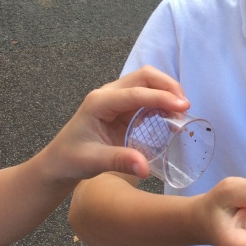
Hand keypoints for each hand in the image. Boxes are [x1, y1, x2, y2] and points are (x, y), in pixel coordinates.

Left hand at [42, 66, 189, 181]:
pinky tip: (172, 114)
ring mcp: (117, 98)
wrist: (59, 162)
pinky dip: (162, 101)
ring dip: (167, 91)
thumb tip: (145, 168)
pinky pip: (147, 96)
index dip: (160, 97)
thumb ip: (120, 161)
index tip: (183, 105)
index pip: (135, 93)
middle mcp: (109, 94)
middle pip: (144, 77)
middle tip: (185, 105)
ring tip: (182, 110)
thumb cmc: (72, 159)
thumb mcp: (94, 161)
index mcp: (99, 102)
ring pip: (148, 82)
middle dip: (168, 86)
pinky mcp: (124, 107)